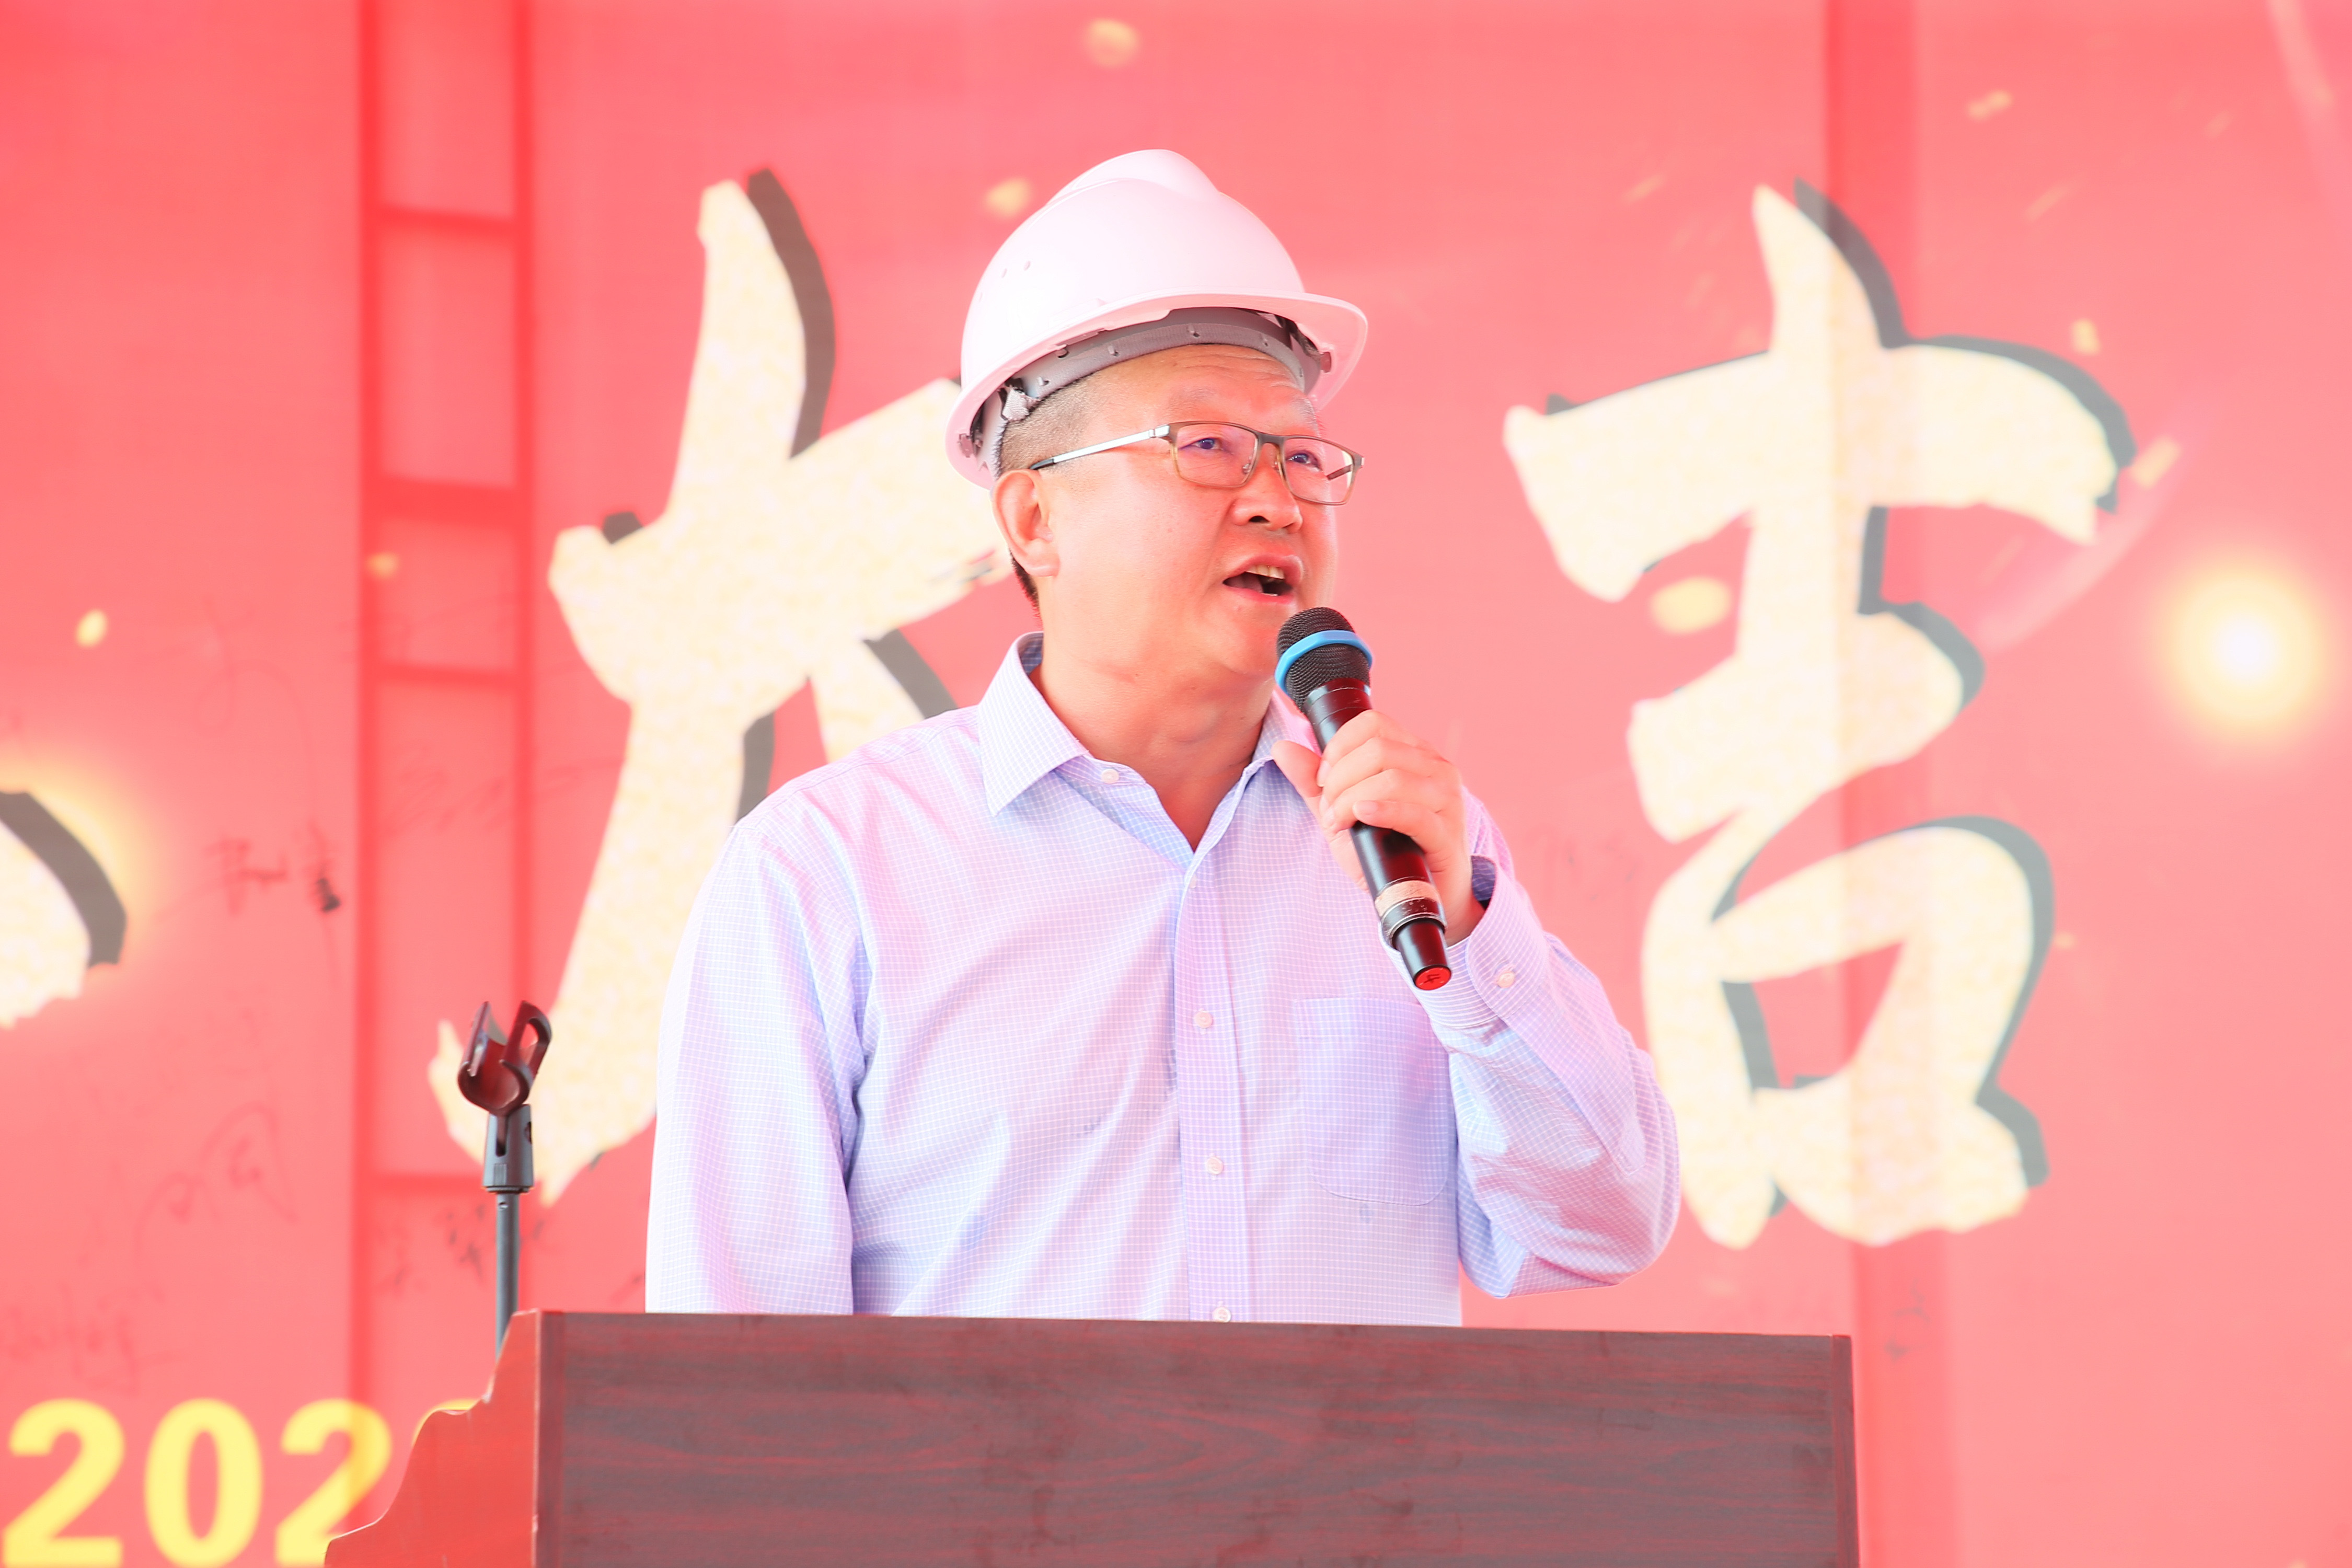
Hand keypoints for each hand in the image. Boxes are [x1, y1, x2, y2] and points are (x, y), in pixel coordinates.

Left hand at [1273, 711, 1482, 943]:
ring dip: (1352, 800)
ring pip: (1392, 777)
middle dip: (1339, 779)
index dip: (1338, 747)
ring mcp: (1446, 798)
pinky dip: (1380, 811)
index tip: (1322, 779)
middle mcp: (1435, 767)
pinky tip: (1361, 817)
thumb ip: (1313, 782)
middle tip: (1329, 810)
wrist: (1418, 897)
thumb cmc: (1384, 850)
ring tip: (1340, 823)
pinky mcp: (1447, 832)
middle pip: (1377, 748)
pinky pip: (1413, 812)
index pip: (1373, 724)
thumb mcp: (1342, 812)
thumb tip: (1282, 748)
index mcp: (1413, 753)